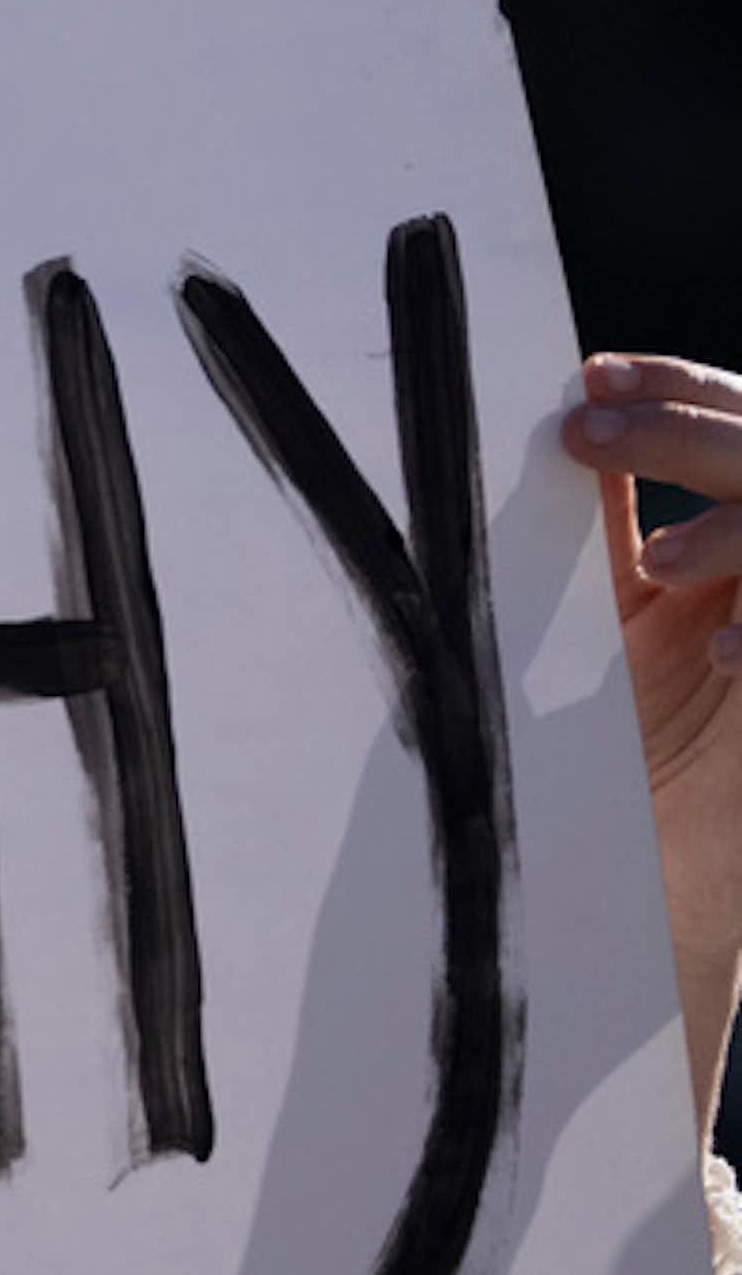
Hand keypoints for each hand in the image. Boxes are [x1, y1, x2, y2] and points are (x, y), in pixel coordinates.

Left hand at [562, 353, 741, 1124]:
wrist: (630, 906)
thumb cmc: (595, 759)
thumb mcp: (590, 616)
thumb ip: (594, 525)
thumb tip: (552, 411)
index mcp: (728, 554)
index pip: (740, 422)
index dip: (682, 386)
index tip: (593, 369)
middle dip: (698, 427)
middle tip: (593, 429)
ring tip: (658, 565)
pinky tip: (721, 652)